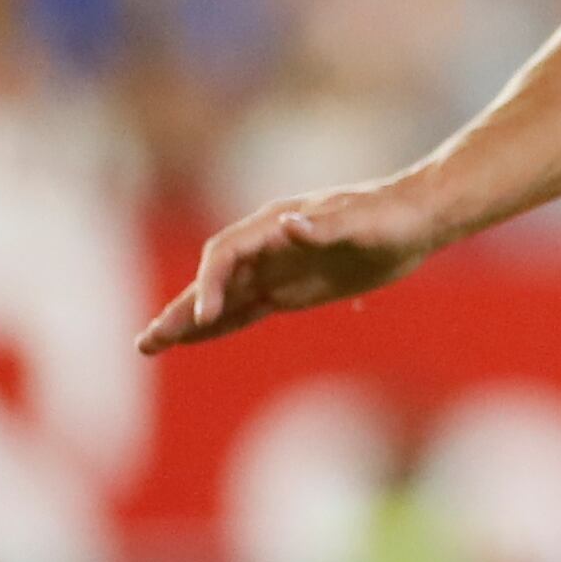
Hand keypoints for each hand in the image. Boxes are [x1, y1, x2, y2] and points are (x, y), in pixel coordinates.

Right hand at [138, 182, 439, 352]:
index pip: (226, 255)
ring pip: (223, 298)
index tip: (203, 316)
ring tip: (152, 346)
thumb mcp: (364, 222)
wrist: (415, 216)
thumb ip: (325, 226)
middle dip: (179, 310)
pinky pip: (247, 309)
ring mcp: (275, 267)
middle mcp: (266, 245)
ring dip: (189, 321)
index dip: (211, 285)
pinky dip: (221, 324)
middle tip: (146, 342)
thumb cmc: (390, 216)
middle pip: (212, 280)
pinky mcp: (290, 287)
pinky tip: (197, 339)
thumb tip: (288, 225)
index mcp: (274, 225)